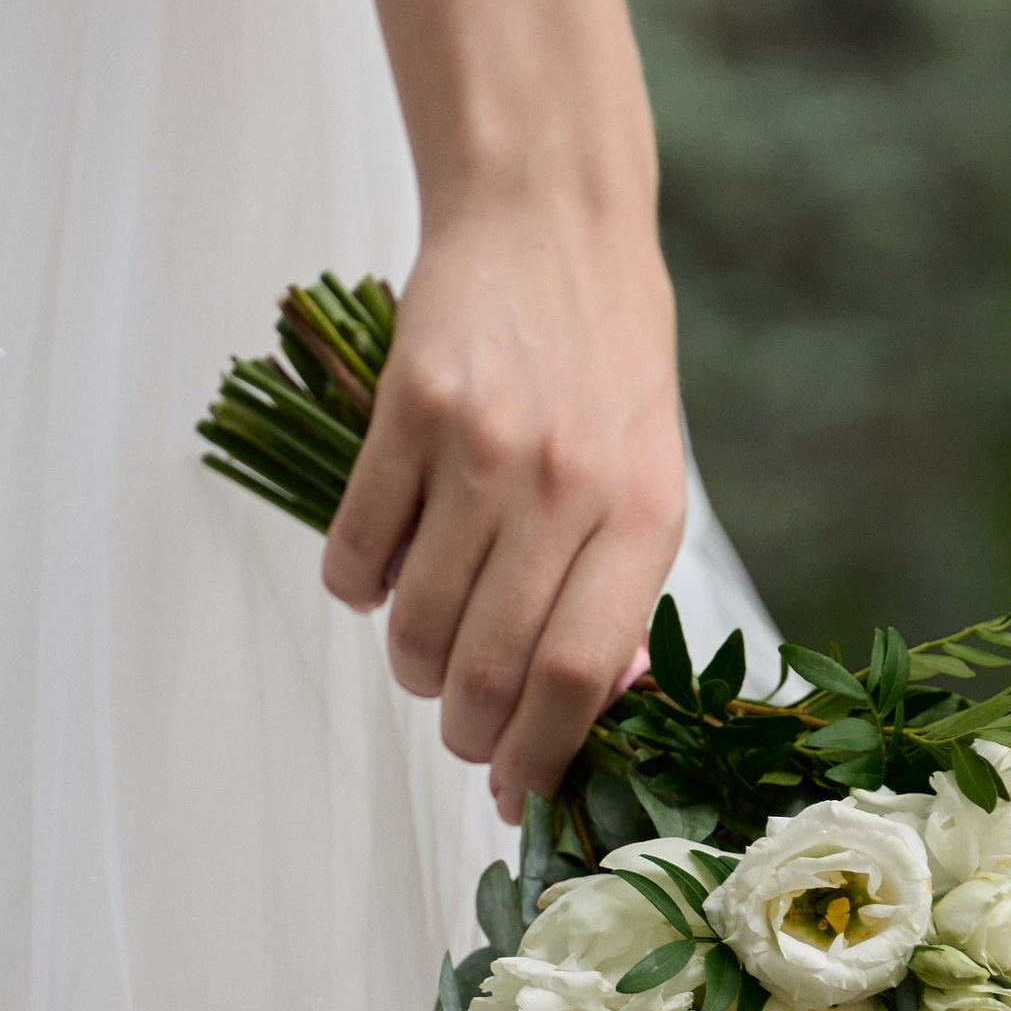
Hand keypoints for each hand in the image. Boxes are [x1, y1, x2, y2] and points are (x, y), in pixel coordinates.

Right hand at [323, 195, 685, 822]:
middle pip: (492, 665)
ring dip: (409, 666)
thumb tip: (589, 708)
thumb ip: (621, 583)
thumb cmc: (608, 359)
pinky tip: (380, 572)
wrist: (550, 218)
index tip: (516, 792)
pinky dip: (358, 587)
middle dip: (466, 730)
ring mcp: (482, 446)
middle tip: (460, 730)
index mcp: (642, 511)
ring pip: (416, 621)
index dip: (541, 752)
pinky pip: (358, 548)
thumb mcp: (652, 470)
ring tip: (423, 650)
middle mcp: (566, 484)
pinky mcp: (407, 409)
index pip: (583, 674)